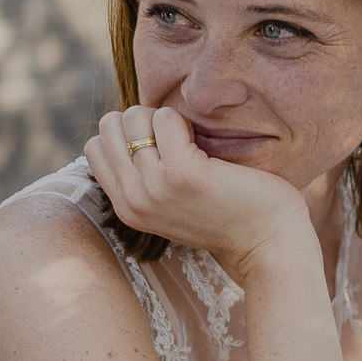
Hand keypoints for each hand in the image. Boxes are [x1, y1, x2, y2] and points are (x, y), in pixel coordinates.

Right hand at [84, 105, 316, 280]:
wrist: (267, 243)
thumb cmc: (226, 214)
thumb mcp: (170, 203)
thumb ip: (143, 177)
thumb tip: (126, 126)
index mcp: (126, 208)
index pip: (95, 147)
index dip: (124, 134)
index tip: (157, 144)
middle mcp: (132, 200)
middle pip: (109, 127)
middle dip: (139, 119)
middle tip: (174, 137)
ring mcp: (155, 187)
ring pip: (133, 118)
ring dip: (162, 117)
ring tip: (189, 140)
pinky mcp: (183, 173)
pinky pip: (164, 119)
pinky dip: (183, 120)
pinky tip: (203, 142)